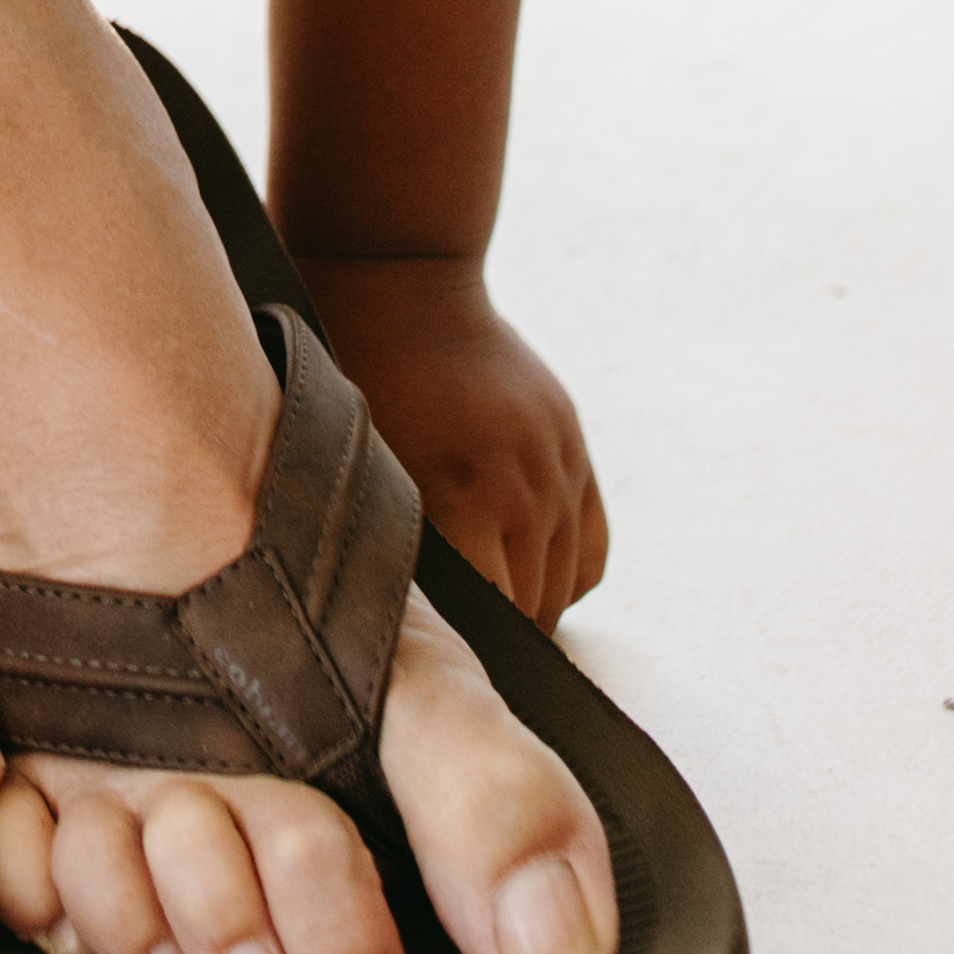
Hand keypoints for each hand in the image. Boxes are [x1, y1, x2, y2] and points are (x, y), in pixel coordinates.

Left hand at [291, 255, 608, 622]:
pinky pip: (591, 549)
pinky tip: (527, 575)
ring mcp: (556, 466)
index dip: (467, 650)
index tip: (442, 664)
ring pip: (564, 587)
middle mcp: (521, 487)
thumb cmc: (361, 384)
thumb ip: (400, 551)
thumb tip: (409, 632)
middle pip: (532, 611)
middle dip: (496, 636)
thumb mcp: (367, 473)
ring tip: (483, 610)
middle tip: (457, 645)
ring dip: (531, 607)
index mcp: (461, 497)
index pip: (493, 619)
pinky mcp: (574, 447)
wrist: (402, 290)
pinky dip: (567, 575)